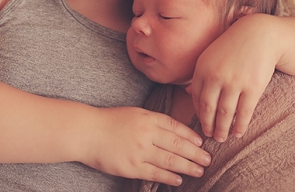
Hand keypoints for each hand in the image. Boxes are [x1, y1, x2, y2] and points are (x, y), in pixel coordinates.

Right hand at [80, 106, 211, 185]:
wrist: (87, 132)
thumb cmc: (110, 121)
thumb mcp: (135, 113)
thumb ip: (153, 120)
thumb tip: (174, 130)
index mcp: (148, 117)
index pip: (176, 126)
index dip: (191, 135)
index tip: (202, 142)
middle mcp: (146, 133)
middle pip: (178, 144)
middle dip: (195, 153)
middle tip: (208, 159)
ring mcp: (139, 151)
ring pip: (170, 160)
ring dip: (187, 166)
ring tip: (200, 171)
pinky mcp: (131, 167)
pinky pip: (155, 173)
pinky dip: (169, 177)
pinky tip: (178, 180)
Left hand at [189, 13, 279, 141]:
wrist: (259, 34)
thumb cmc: (233, 46)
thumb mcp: (211, 55)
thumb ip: (200, 74)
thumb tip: (189, 93)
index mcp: (202, 68)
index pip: (196, 98)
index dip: (198, 114)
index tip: (202, 123)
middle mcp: (216, 76)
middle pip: (208, 109)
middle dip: (208, 126)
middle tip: (209, 136)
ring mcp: (234, 82)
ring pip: (225, 114)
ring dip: (222, 129)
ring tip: (222, 137)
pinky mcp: (252, 87)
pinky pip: (244, 112)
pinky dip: (240, 126)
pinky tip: (238, 132)